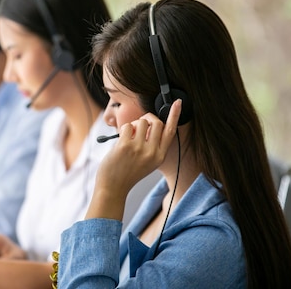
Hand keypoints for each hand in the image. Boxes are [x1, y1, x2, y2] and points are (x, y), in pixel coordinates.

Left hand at [86, 99, 181, 219]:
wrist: (113, 187)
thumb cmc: (127, 172)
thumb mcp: (147, 162)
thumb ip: (151, 145)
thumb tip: (148, 123)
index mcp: (159, 156)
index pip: (170, 132)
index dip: (174, 115)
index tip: (178, 102)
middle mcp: (152, 152)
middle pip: (157, 122)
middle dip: (147, 119)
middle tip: (138, 125)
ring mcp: (139, 149)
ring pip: (141, 122)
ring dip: (133, 125)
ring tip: (128, 136)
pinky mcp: (126, 146)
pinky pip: (127, 126)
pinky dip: (123, 130)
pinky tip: (120, 140)